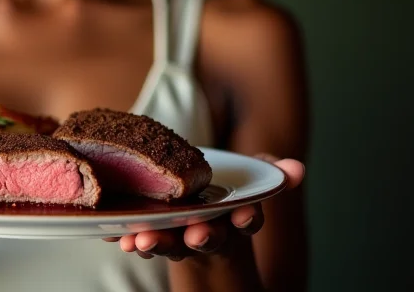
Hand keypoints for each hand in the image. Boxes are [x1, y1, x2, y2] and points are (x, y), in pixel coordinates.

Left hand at [104, 155, 304, 259]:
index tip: (247, 216)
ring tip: (142, 241)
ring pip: (171, 243)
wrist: (195, 229)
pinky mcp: (153, 237)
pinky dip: (128, 238)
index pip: (246, 220)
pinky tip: (116, 236)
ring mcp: (179, 238)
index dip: (247, 218)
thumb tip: (297, 169)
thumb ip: (267, 175)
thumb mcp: (245, 186)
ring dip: (158, 242)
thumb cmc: (221, 200)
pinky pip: (141, 240)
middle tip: (197, 235)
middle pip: (208, 237)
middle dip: (203, 236)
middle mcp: (209, 233)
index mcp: (232, 218)